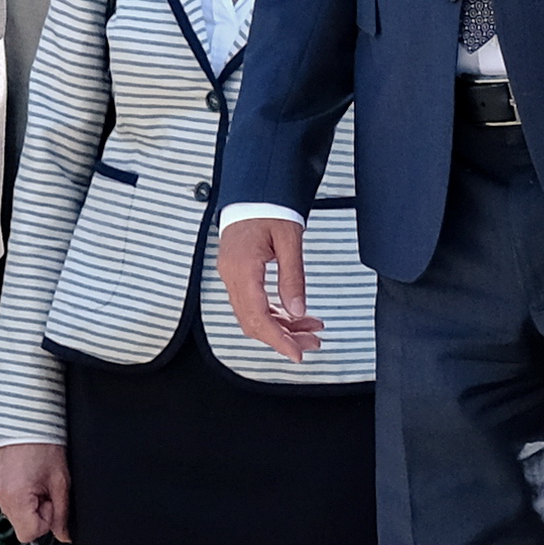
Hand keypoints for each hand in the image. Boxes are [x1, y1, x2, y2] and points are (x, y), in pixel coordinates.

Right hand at [0, 439, 71, 544]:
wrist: (29, 424)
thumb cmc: (45, 447)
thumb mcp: (60, 482)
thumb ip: (62, 513)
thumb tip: (63, 534)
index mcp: (16, 497)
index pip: (28, 534)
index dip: (44, 523)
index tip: (50, 503)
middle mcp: (0, 495)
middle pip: (20, 525)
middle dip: (37, 513)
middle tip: (45, 491)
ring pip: (14, 514)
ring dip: (28, 504)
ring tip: (36, 483)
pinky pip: (7, 500)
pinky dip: (19, 495)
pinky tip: (27, 479)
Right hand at [219, 216, 322, 357]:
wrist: (253, 190)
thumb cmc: (269, 207)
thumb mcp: (289, 241)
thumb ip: (293, 277)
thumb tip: (298, 310)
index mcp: (243, 269)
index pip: (258, 317)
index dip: (278, 340)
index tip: (296, 354)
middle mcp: (232, 275)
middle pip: (253, 322)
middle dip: (283, 337)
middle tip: (312, 343)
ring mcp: (232, 275)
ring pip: (253, 315)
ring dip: (281, 327)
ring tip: (310, 330)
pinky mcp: (237, 273)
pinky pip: (253, 302)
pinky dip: (274, 313)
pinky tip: (294, 315)